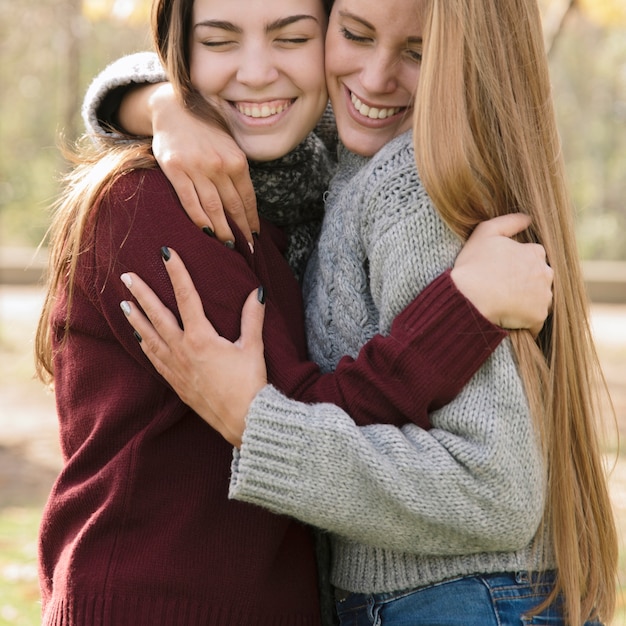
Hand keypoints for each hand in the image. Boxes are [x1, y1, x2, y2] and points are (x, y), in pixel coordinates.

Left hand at [120, 248, 267, 446]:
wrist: (242, 419)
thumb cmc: (249, 384)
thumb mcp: (253, 348)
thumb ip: (252, 318)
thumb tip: (256, 293)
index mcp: (202, 338)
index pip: (186, 296)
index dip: (177, 273)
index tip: (166, 254)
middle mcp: (182, 350)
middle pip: (157, 315)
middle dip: (141, 293)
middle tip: (126, 276)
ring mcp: (175, 367)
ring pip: (149, 336)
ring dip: (136, 318)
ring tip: (123, 304)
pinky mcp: (175, 382)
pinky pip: (153, 358)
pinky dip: (144, 344)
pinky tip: (138, 337)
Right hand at [149, 83, 259, 245]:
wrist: (173, 106)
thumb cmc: (204, 128)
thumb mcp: (229, 144)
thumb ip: (237, 168)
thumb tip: (246, 202)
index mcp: (236, 159)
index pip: (247, 197)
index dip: (252, 220)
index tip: (256, 237)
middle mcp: (219, 165)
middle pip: (233, 206)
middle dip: (241, 231)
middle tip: (247, 250)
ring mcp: (197, 167)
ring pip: (213, 208)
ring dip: (222, 231)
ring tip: (228, 247)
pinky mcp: (175, 170)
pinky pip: (189, 201)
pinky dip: (199, 220)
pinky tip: (206, 232)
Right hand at [451, 213, 552, 335]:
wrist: (467, 297)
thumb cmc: (473, 264)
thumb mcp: (485, 232)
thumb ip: (509, 222)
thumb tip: (528, 218)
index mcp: (535, 252)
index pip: (532, 260)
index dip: (516, 266)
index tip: (501, 273)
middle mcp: (545, 272)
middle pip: (538, 279)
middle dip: (526, 284)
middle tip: (501, 290)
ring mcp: (543, 295)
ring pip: (539, 299)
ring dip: (527, 302)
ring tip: (504, 305)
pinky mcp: (538, 316)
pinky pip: (535, 320)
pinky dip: (525, 321)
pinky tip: (508, 318)